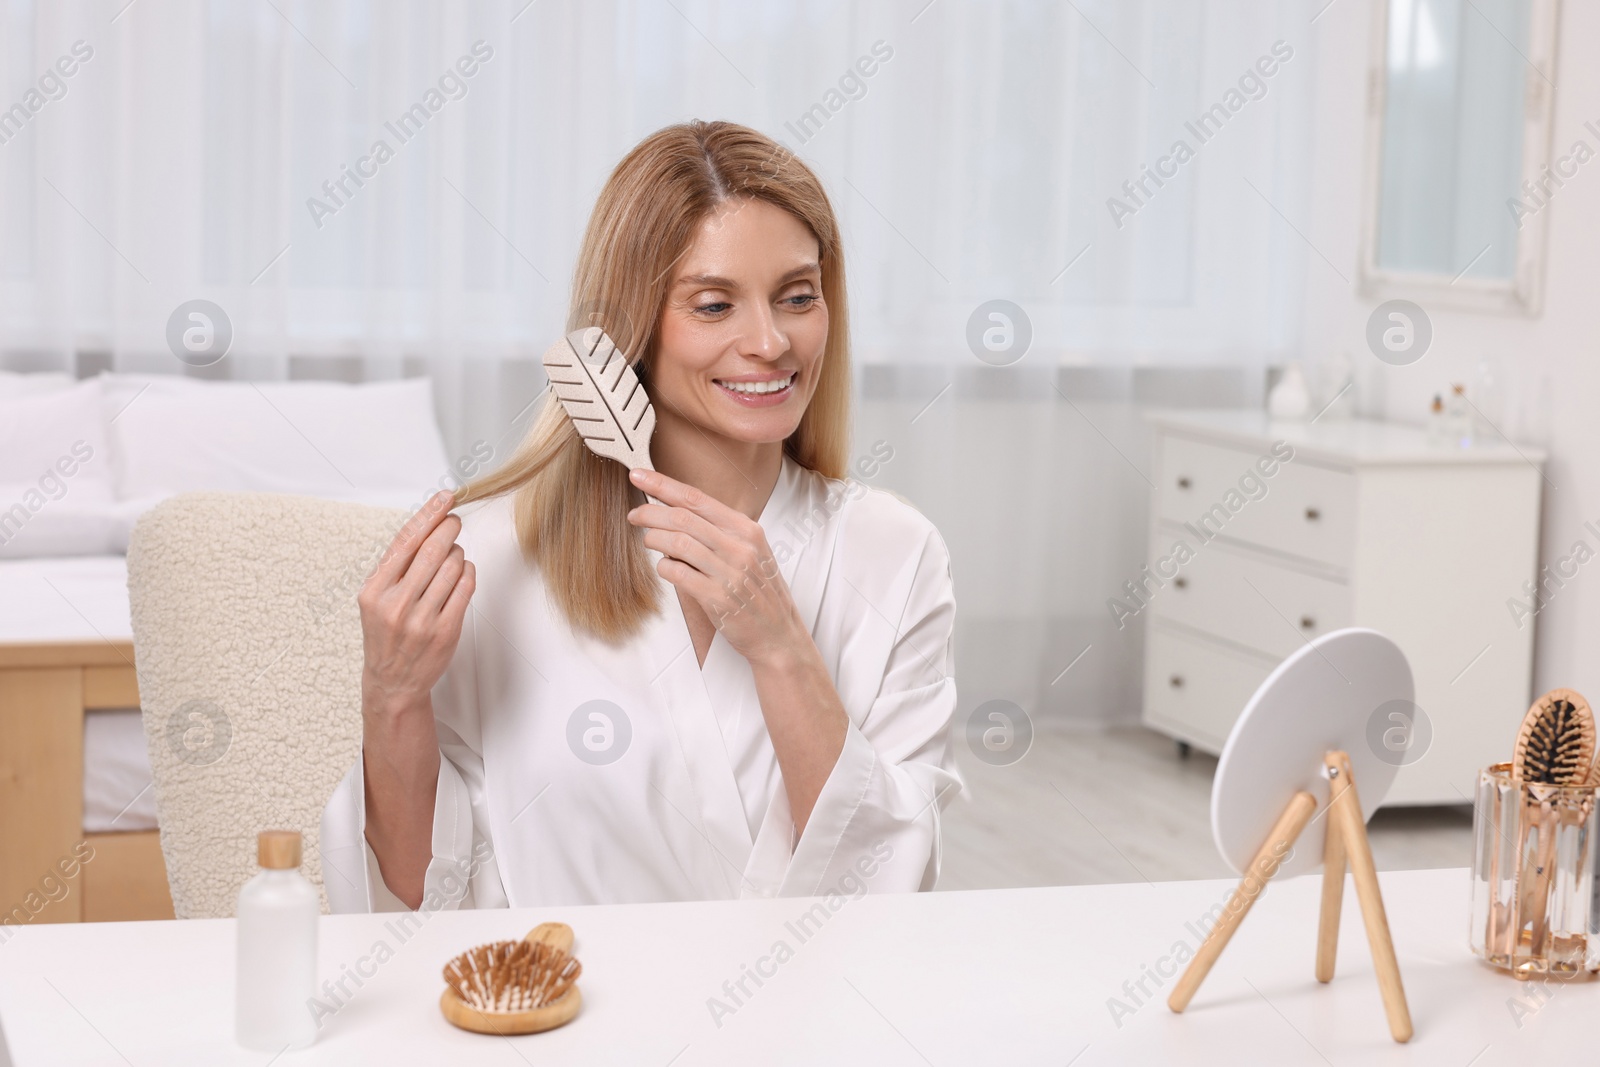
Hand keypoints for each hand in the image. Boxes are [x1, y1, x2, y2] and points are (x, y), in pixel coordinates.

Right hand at [357, 490, 475, 720]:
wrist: (392, 682)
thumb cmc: (386, 633)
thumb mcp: (376, 598)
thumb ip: (396, 566)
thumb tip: (428, 523)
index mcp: (374, 591)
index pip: (405, 541)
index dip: (429, 514)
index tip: (446, 497)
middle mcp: (396, 604)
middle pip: (432, 550)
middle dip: (449, 528)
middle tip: (455, 520)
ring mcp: (422, 620)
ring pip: (452, 566)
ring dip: (457, 553)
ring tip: (452, 556)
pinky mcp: (445, 631)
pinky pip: (466, 588)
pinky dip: (467, 573)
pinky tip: (461, 573)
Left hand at [627, 467, 803, 666]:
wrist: (779, 634)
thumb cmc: (760, 591)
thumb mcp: (751, 551)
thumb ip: (720, 531)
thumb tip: (678, 510)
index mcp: (746, 529)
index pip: (696, 497)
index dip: (662, 484)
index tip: (638, 475)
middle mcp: (740, 546)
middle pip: (683, 517)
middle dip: (650, 512)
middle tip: (633, 515)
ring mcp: (730, 573)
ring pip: (677, 543)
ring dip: (654, 539)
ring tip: (647, 542)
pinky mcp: (718, 599)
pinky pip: (678, 574)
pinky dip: (664, 567)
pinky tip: (665, 568)